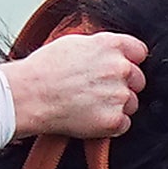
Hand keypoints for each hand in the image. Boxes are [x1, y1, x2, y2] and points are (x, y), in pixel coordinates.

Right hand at [5, 27, 144, 143]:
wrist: (28, 96)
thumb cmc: (42, 70)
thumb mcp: (73, 43)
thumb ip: (99, 47)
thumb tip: (107, 51)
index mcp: (111, 45)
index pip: (140, 52)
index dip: (130, 62)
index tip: (120, 70)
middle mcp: (120, 68)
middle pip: (138, 80)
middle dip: (123, 86)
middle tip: (99, 91)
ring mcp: (118, 95)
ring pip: (131, 103)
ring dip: (116, 106)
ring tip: (90, 106)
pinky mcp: (113, 120)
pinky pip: (124, 124)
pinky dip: (110, 125)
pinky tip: (90, 118)